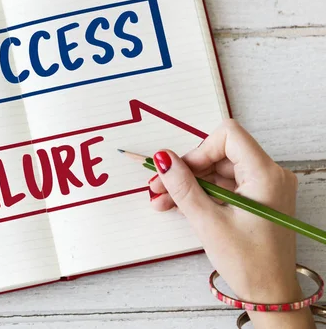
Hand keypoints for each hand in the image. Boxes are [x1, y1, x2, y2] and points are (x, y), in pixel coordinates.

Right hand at [148, 119, 314, 328]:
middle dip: (187, 170)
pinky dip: (202, 193)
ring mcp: (264, 187)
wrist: (270, 294)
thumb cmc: (249, 263)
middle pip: (220, 154)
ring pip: (218, 171)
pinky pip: (224, 186)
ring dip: (190, 184)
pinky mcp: (256, 199)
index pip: (228, 136)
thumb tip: (164, 159)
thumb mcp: (208, 222)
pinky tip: (179, 205)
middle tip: (159, 187)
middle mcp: (269, 175)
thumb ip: (183, 187)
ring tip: (164, 200)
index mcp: (265, 175)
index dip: (199, 150)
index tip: (179, 170)